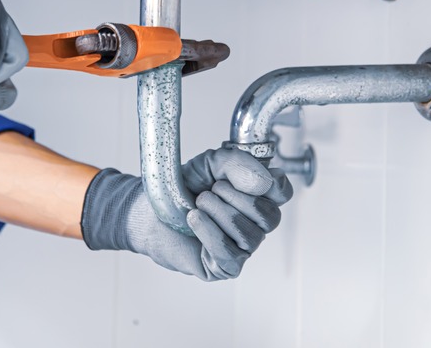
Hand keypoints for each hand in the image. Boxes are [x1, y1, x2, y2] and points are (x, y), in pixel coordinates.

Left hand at [81, 148, 292, 280]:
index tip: (248, 177)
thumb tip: (262, 180)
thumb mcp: (208, 164)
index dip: (271, 185)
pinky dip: (210, 232)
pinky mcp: (224, 267)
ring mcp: (242, 248)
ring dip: (219, 214)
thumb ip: (236, 162)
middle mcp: (254, 224)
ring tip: (198, 204)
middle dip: (236, 198)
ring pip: (250, 235)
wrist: (148, 212)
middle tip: (210, 191)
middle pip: (269, 215)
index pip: (283, 192)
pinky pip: (230, 253)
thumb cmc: (179, 190)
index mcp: (255, 197)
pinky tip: (194, 220)